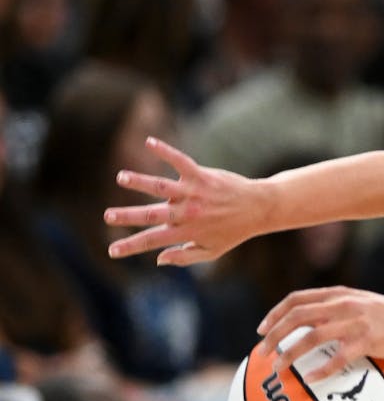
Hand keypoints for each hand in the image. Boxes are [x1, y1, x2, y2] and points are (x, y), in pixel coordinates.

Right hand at [104, 137, 264, 265]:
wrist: (259, 208)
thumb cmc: (234, 231)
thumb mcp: (212, 252)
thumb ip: (184, 257)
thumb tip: (157, 259)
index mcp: (188, 232)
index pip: (153, 241)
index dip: (131, 247)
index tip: (112, 251)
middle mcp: (188, 213)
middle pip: (152, 215)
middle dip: (128, 216)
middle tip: (107, 216)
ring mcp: (194, 192)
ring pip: (162, 186)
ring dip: (140, 181)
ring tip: (121, 177)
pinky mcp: (201, 175)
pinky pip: (180, 161)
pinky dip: (165, 150)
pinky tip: (149, 142)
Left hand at [255, 286, 383, 381]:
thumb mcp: (360, 302)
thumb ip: (336, 307)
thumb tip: (310, 321)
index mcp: (338, 295)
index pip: (297, 299)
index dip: (275, 314)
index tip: (261, 329)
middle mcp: (342, 305)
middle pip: (297, 317)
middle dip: (274, 335)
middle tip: (263, 352)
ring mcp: (353, 323)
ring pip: (311, 337)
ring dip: (290, 353)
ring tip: (279, 368)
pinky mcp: (366, 341)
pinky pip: (338, 358)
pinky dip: (321, 370)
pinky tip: (310, 380)